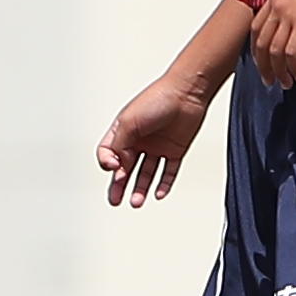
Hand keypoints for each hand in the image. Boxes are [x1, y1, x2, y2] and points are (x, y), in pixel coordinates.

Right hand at [95, 77, 212, 207]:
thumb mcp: (129, 122)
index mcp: (123, 131)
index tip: (113, 168)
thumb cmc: (157, 99)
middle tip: (115, 200)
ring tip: (136, 202)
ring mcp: (157, 147)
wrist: (187, 93)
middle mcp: (139, 140)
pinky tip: (158, 194)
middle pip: (126, 168)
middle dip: (119, 185)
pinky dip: (163, 184)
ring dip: (140, 189)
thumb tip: (115, 165)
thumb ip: (119, 144)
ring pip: (146, 174)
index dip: (107, 163)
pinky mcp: (174, 151)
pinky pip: (168, 172)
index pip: (108, 153)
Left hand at [246, 0, 295, 89]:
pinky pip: (292, 52)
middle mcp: (276, 5)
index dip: (257, 49)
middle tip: (270, 81)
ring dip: (280, 71)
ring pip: (274, 51)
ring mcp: (289, 13)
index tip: (263, 63)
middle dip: (264, 66)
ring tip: (288, 83)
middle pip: (261, 42)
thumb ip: (295, 6)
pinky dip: (294, 67)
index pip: (256, 28)